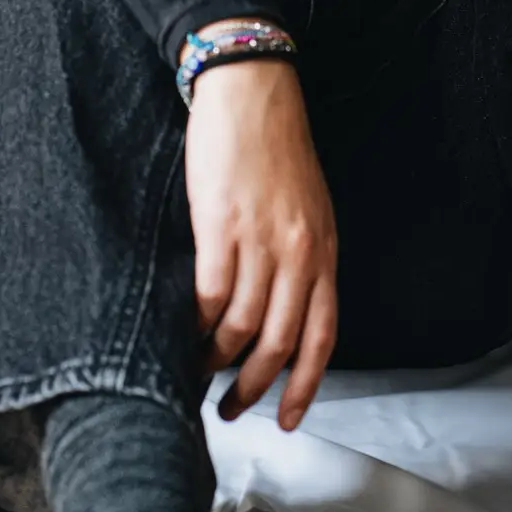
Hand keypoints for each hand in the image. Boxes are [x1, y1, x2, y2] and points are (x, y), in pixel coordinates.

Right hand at [184, 56, 337, 430]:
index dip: (305, 385)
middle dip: (256, 387)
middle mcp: (299, 251)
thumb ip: (303, 259)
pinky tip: (187, 333)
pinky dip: (199, 325)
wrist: (252, 92)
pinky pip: (212, 295)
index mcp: (324, 249)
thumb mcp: (308, 208)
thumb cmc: (275, 148)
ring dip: (219, 361)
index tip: (289, 419)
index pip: (322, 335)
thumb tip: (282, 315)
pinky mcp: (221, 225)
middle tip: (231, 410)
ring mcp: (261, 240)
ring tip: (201, 374)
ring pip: (243, 327)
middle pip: (281, 343)